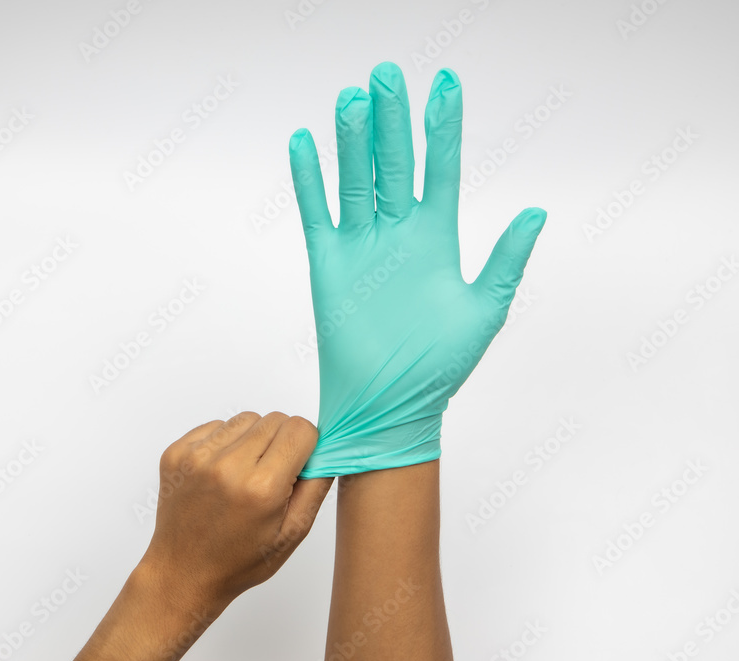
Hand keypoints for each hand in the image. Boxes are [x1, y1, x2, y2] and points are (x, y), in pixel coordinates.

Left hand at [72, 412, 332, 660]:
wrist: (183, 571)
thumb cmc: (239, 560)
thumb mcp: (293, 533)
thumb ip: (316, 485)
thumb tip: (329, 448)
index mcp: (262, 487)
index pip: (300, 429)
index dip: (307, 445)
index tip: (300, 464)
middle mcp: (228, 465)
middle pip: (275, 419)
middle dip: (282, 441)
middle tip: (272, 474)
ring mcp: (198, 456)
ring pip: (247, 418)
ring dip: (253, 438)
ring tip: (245, 473)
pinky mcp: (177, 451)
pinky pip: (217, 425)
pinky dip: (226, 442)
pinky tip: (221, 473)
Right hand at [288, 61, 546, 477]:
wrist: (391, 403)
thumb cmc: (440, 366)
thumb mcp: (484, 309)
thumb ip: (506, 260)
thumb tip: (536, 213)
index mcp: (437, 238)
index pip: (441, 170)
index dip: (443, 128)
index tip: (445, 84)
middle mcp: (398, 234)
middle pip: (394, 163)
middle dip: (392, 119)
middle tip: (388, 75)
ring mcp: (361, 246)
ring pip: (356, 180)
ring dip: (353, 140)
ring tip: (353, 98)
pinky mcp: (328, 265)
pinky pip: (317, 214)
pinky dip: (309, 180)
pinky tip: (306, 143)